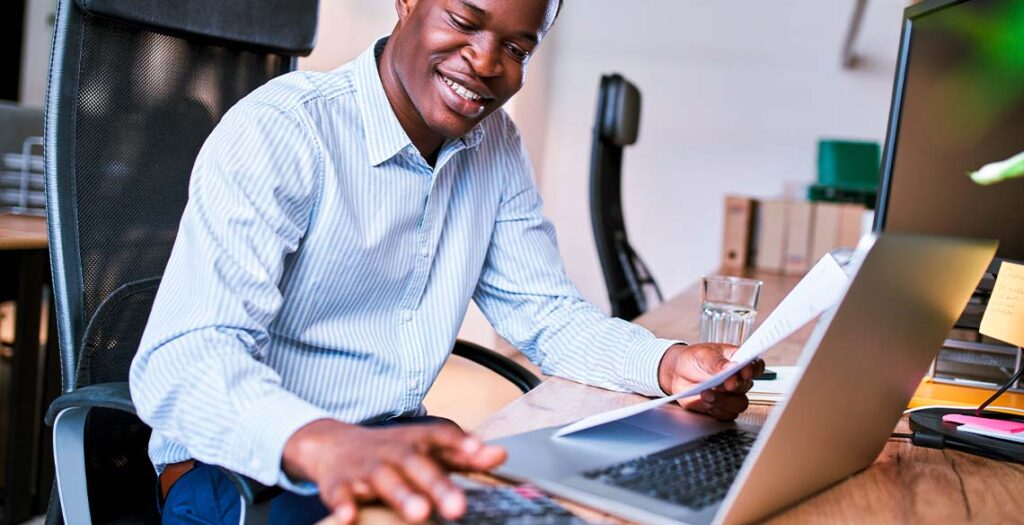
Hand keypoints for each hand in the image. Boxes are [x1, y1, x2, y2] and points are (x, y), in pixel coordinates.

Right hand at [282, 419, 506, 523]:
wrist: (332, 444)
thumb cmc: (392, 451)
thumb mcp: (427, 449)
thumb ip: (462, 456)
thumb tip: (501, 455)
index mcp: (416, 440)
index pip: (440, 435)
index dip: (460, 442)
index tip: (480, 451)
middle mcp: (393, 451)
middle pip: (416, 464)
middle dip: (437, 484)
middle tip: (458, 507)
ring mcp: (365, 467)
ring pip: (383, 479)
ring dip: (401, 494)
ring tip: (419, 513)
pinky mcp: (339, 482)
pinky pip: (340, 493)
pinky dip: (343, 504)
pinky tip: (349, 517)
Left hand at [657, 343, 764, 420]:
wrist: (676, 372)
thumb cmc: (693, 359)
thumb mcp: (704, 355)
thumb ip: (718, 362)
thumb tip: (732, 367)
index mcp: (738, 361)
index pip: (755, 366)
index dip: (754, 369)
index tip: (745, 371)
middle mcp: (738, 379)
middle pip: (747, 386)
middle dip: (736, 385)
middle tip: (725, 384)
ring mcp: (730, 395)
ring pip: (740, 404)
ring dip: (724, 401)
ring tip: (707, 394)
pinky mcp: (721, 408)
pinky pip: (727, 415)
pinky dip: (717, 410)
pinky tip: (706, 402)